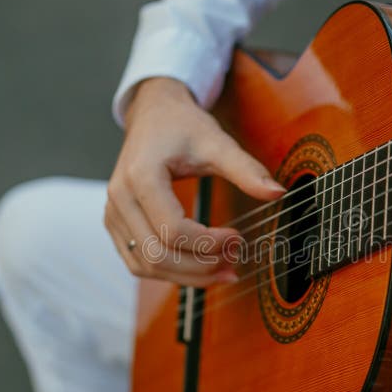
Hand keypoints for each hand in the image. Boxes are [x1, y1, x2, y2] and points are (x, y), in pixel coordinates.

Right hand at [105, 77, 285, 286]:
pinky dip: (169, 272)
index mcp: (141, 176)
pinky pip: (138, 262)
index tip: (238, 238)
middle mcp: (120, 198)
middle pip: (158, 255)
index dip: (209, 243)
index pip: (173, 230)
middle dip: (200, 266)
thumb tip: (278, 193)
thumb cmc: (182, 126)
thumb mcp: (217, 142)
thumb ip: (246, 169)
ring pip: (146, 266)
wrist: (153, 115)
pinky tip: (198, 267)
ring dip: (186, 276)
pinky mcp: (116, 224)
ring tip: (222, 270)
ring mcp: (113, 214)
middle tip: (234, 261)